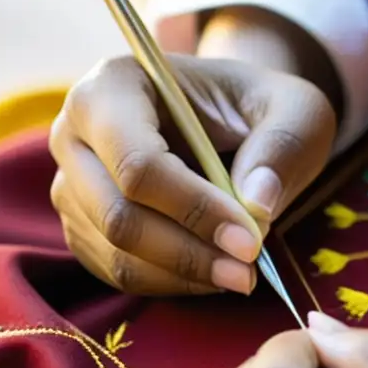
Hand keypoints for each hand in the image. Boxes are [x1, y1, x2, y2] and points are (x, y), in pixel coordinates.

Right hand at [48, 54, 334, 294]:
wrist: (236, 118)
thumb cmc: (261, 107)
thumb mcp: (295, 110)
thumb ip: (281, 146)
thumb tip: (256, 204)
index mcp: (115, 84)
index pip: (138, 162)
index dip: (194, 209)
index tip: (250, 241)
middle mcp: (75, 132)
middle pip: (117, 215)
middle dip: (189, 253)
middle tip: (249, 272)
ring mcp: (72, 182)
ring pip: (115, 251)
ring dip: (183, 274)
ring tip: (242, 275)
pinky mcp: (84, 224)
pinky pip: (116, 271)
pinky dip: (169, 283)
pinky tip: (214, 274)